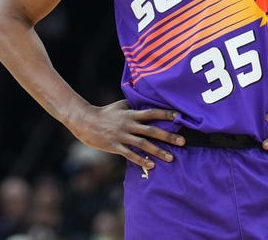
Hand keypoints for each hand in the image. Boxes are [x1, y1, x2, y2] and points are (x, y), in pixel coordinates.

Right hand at [65, 100, 184, 171]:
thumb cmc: (103, 113)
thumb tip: (145, 100)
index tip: (179, 117)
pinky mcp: (114, 146)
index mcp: (129, 114)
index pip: (151, 113)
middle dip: (168, 136)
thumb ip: (132, 105)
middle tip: (183, 141)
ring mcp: (121, 136)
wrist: (84, 121)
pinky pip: (130, 154)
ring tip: (171, 158)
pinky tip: (151, 166)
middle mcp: (127, 124)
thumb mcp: (118, 106)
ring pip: (143, 144)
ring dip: (158, 151)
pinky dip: (141, 160)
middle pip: (151, 130)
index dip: (165, 115)